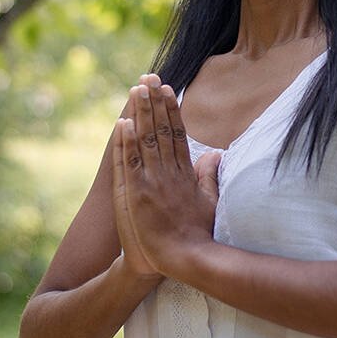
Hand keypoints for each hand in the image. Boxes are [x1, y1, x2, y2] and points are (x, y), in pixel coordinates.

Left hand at [113, 74, 220, 278]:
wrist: (185, 259)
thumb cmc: (199, 233)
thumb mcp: (211, 200)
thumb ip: (210, 175)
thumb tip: (214, 153)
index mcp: (185, 172)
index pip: (177, 132)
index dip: (171, 109)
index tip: (166, 89)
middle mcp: (168, 172)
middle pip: (160, 130)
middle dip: (153, 102)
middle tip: (148, 78)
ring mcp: (152, 182)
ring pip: (144, 140)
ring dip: (139, 114)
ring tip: (135, 90)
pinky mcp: (136, 194)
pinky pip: (129, 163)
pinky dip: (125, 142)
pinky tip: (122, 123)